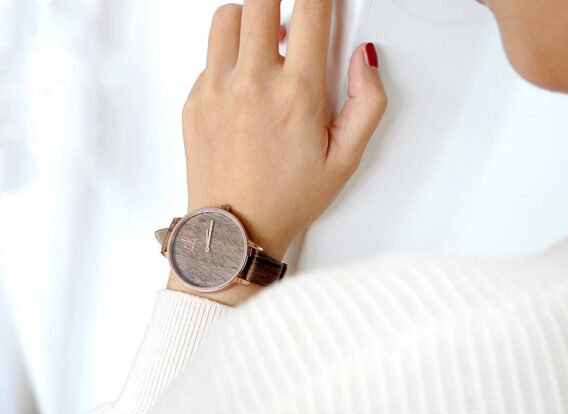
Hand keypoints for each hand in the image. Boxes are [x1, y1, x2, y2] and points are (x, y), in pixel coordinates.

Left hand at [171, 0, 386, 305]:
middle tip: (291, 18)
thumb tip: (365, 59)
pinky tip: (244, 85)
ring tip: (265, 47)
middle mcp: (252, 84)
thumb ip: (368, 103)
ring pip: (228, 16)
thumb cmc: (286, 201)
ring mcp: (216, 90)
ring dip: (250, 19)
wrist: (235, 232)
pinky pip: (209, 55)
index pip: (310, 8)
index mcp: (297, 95)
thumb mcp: (345, 161)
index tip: (324, 2)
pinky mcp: (194, 102)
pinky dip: (228, 56)